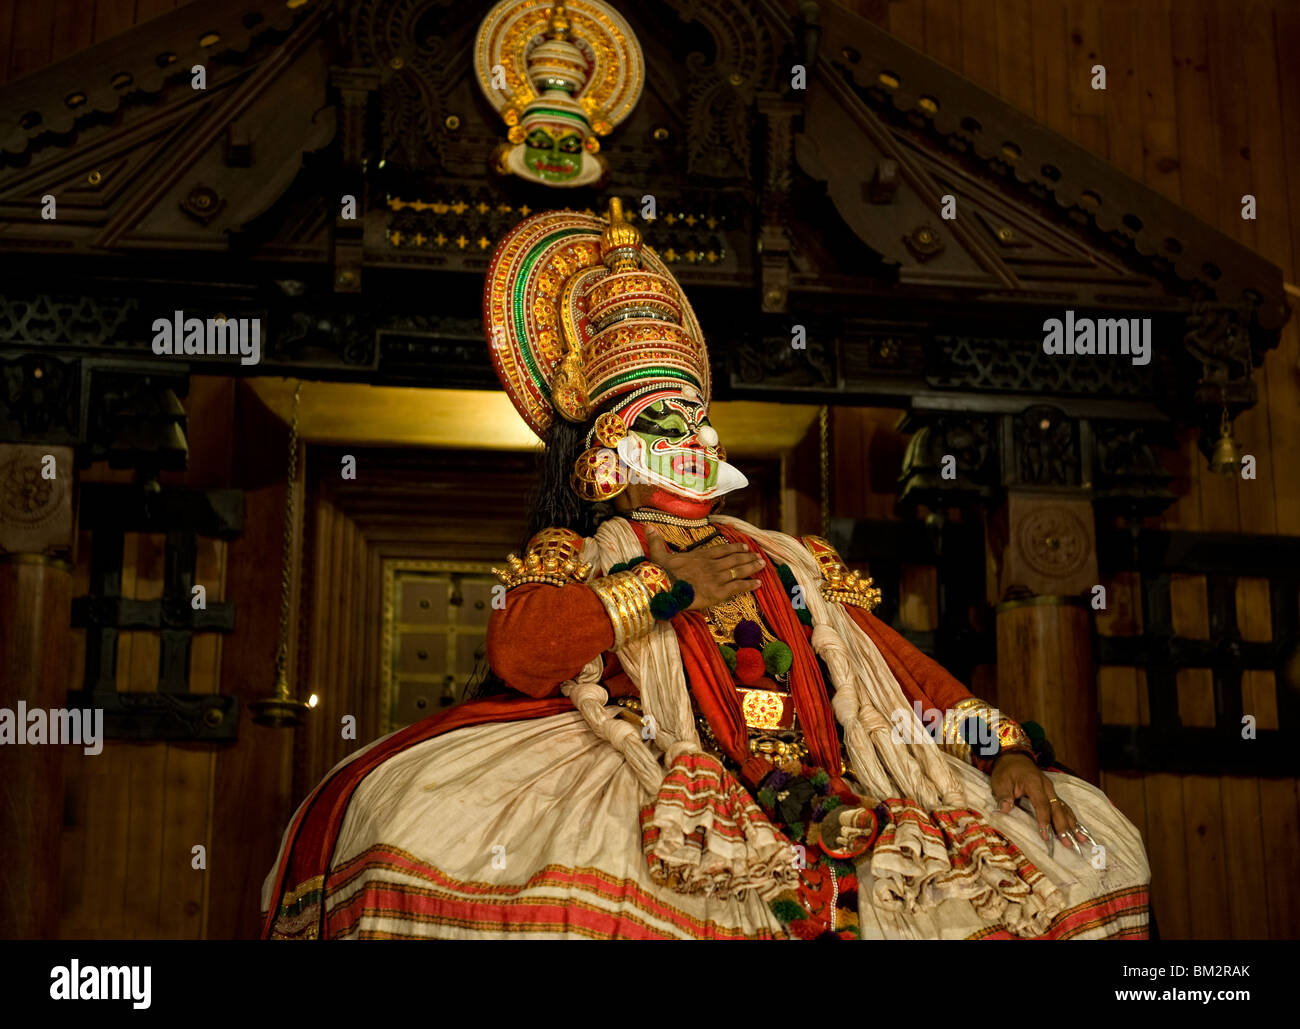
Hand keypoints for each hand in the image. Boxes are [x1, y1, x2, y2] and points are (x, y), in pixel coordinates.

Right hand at [643, 526, 763, 611]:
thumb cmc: (660, 574)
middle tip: (758, 556)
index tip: (744, 546)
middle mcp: (711, 565)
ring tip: (762, 565)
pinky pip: (737, 587)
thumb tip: (648, 527)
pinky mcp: (718, 592)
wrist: (664, 588)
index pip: (721, 550)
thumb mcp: (658, 555)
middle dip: (747, 557)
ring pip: (738, 570)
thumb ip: (656, 541)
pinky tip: (758, 583)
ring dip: (751, 567)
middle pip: (734, 559)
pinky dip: (749, 585)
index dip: (734, 548)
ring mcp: (716, 578)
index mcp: (699, 556)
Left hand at [990, 752, 1089, 851]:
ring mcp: (1052, 790)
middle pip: (1057, 808)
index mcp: (1034, 783)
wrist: (1014, 757)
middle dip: (1063, 826)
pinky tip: (1078, 830)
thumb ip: (1003, 795)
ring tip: (1080, 839)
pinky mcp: (1052, 793)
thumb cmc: (1006, 771)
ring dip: (1072, 824)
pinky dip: (1071, 818)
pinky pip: (1063, 806)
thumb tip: (1005, 809)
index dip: (1044, 820)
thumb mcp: (1000, 781)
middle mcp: (1047, 786)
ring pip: (1063, 808)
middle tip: (1068, 843)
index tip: (1046, 835)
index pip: (1042, 804)